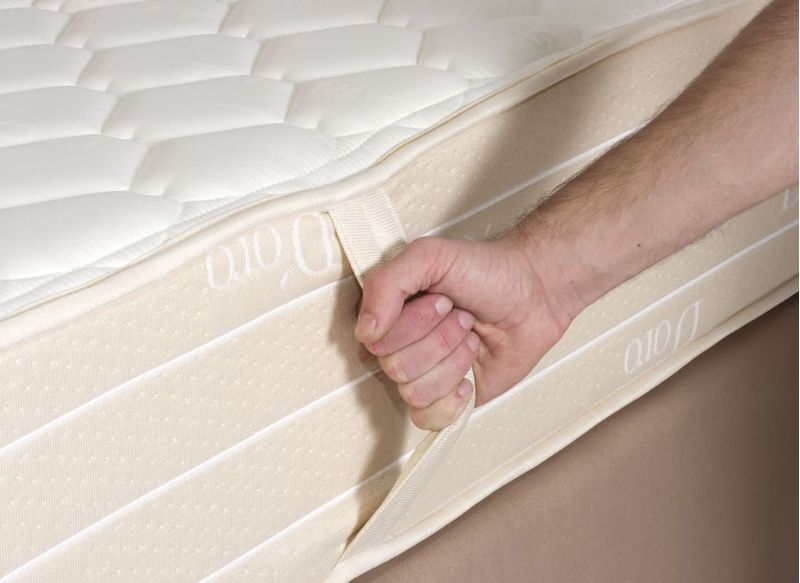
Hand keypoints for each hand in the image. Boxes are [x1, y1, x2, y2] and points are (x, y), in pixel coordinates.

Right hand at [354, 234, 574, 429]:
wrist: (534, 292)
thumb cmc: (485, 271)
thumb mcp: (430, 256)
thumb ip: (386, 284)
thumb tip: (366, 331)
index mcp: (391, 314)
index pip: (377, 341)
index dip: (413, 324)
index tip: (443, 300)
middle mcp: (403, 345)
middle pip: (396, 368)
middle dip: (440, 340)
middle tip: (463, 317)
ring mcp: (426, 373)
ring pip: (415, 393)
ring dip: (453, 363)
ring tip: (471, 339)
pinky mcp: (450, 397)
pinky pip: (428, 419)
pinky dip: (450, 402)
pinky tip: (468, 379)